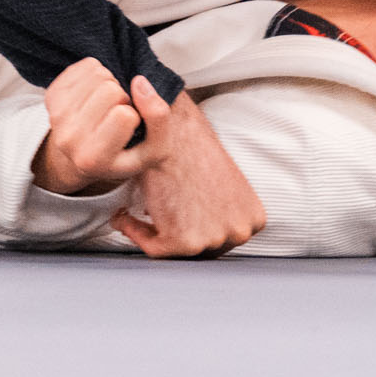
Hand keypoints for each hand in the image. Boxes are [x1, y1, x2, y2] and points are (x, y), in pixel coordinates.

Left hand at [34, 58, 159, 193]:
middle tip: (116, 114)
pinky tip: (95, 94)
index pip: (124, 115)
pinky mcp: (51, 95)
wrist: (83, 156)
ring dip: (110, 84)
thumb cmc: (123, 153)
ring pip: (98, 74)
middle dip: (121, 97)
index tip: (129, 128)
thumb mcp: (154, 149)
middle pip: (110, 90)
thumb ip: (158, 118)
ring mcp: (57, 116)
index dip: (134, 115)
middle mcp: (69, 138)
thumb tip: (139, 81)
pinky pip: (85, 66)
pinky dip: (97, 74)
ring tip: (107, 104)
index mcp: (94, 158)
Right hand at [111, 92, 265, 257]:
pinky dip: (134, 231)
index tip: (170, 216)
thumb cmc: (188, 142)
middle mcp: (240, 231)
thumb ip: (213, 206)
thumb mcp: (218, 180)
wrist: (170, 128)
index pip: (221, 238)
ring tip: (132, 213)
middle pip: (200, 247)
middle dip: (173, 230)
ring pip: (175, 248)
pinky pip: (153, 248)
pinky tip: (123, 216)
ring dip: (151, 231)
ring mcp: (215, 239)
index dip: (191, 226)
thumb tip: (192, 220)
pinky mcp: (185, 242)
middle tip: (148, 216)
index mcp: (252, 218)